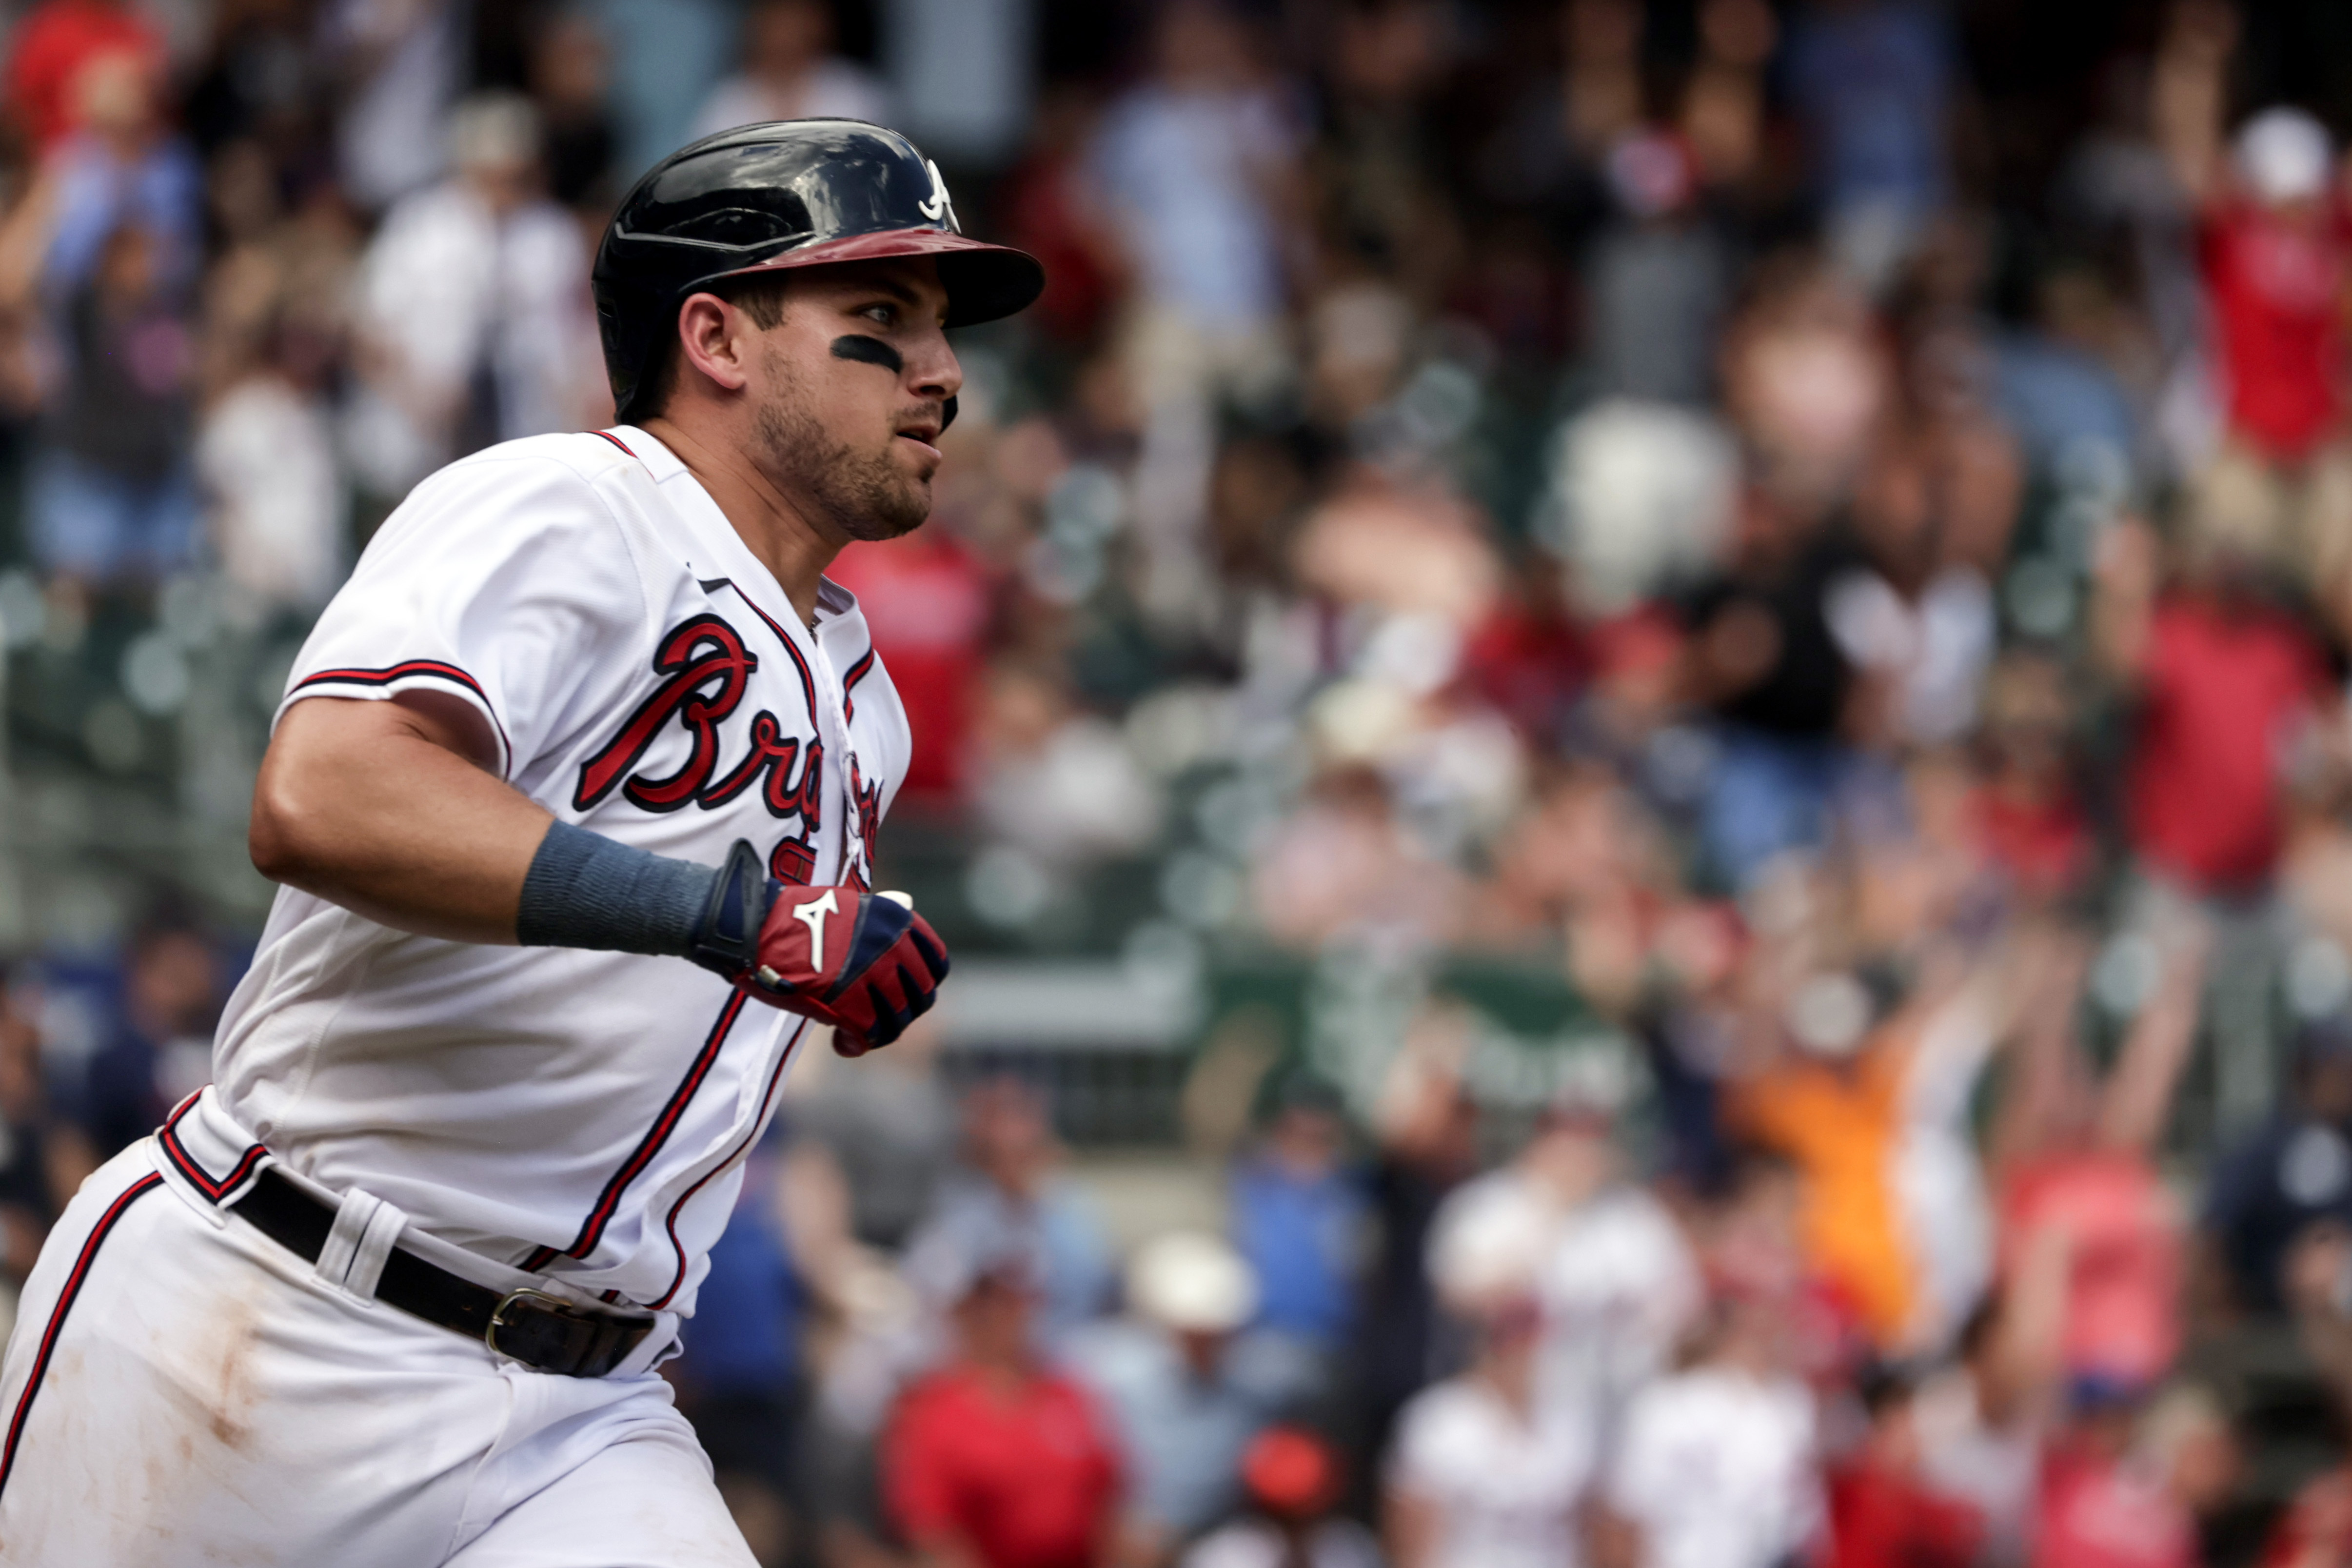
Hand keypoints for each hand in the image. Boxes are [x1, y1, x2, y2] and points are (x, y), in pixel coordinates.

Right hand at [688, 841, 948, 1053]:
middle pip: (921, 997)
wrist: (756, 927)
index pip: (936, 963)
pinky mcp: (848, 1001)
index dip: (923, 985)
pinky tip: (842, 1043)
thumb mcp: (848, 908)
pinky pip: (870, 1034)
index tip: (905, 994)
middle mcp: (892, 945)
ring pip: (897, 1020)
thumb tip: (907, 913)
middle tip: (878, 1017)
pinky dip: (857, 1044)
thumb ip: (880, 920)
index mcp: (895, 919)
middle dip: (902, 1013)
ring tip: (855, 1032)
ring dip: (880, 1031)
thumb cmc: (794, 918)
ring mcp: (872, 974)